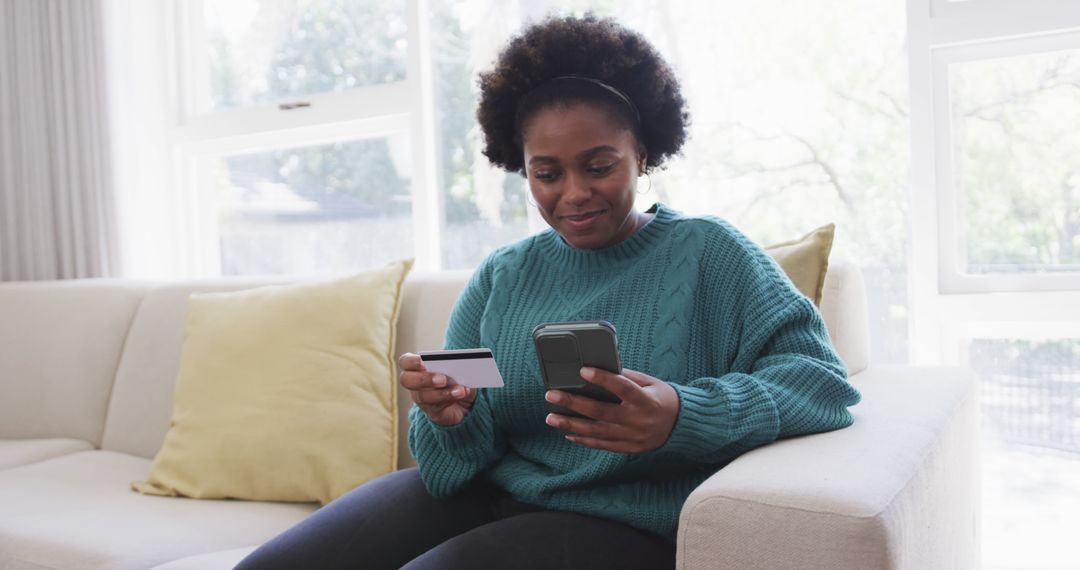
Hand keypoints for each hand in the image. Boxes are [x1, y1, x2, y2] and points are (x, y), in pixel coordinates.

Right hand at [398, 352, 477, 426]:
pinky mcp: (432, 411)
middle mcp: (415, 383)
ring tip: (460, 390)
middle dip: (424, 379)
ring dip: (443, 393)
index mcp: (417, 367)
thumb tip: (457, 362)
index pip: (405, 362)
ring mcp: (421, 399)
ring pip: (423, 396)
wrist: (465, 401)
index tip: (424, 362)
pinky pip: (436, 407)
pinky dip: (450, 399)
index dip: (411, 362)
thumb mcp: (456, 368)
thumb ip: (453, 364)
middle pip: (407, 380)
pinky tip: (461, 394)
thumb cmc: (456, 377)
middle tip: (443, 379)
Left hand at [544, 367, 679, 452]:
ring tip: (551, 418)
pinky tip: (568, 432)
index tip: (583, 371)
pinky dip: (584, 439)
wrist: (680, 425)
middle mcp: (637, 420)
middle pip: (601, 412)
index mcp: (646, 401)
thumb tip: (600, 368)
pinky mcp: (628, 447)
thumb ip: (627, 377)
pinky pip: (602, 445)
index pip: (622, 388)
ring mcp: (632, 437)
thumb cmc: (662, 398)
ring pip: (596, 432)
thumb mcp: (650, 383)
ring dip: (571, 425)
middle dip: (574, 403)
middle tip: (552, 395)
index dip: (603, 379)